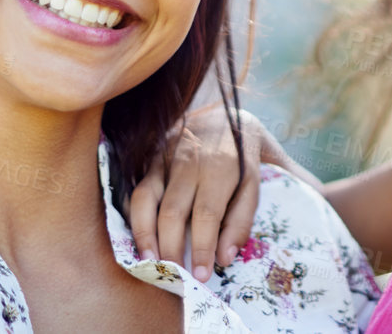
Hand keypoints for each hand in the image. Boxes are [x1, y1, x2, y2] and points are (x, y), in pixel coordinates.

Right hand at [128, 105, 264, 281]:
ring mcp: (166, 155)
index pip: (208, 213)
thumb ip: (245, 217)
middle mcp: (191, 159)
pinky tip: (136, 238)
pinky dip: (132, 215)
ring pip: (146, 197)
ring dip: (144, 234)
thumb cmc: (244, 156)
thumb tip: (225, 257)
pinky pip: (135, 188)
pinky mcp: (150, 156)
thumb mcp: (260, 179)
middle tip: (174, 277)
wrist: (225, 114)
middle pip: (173, 211)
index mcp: (223, 165)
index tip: (200, 275)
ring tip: (149, 262)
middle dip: (171, 248)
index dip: (202, 247)